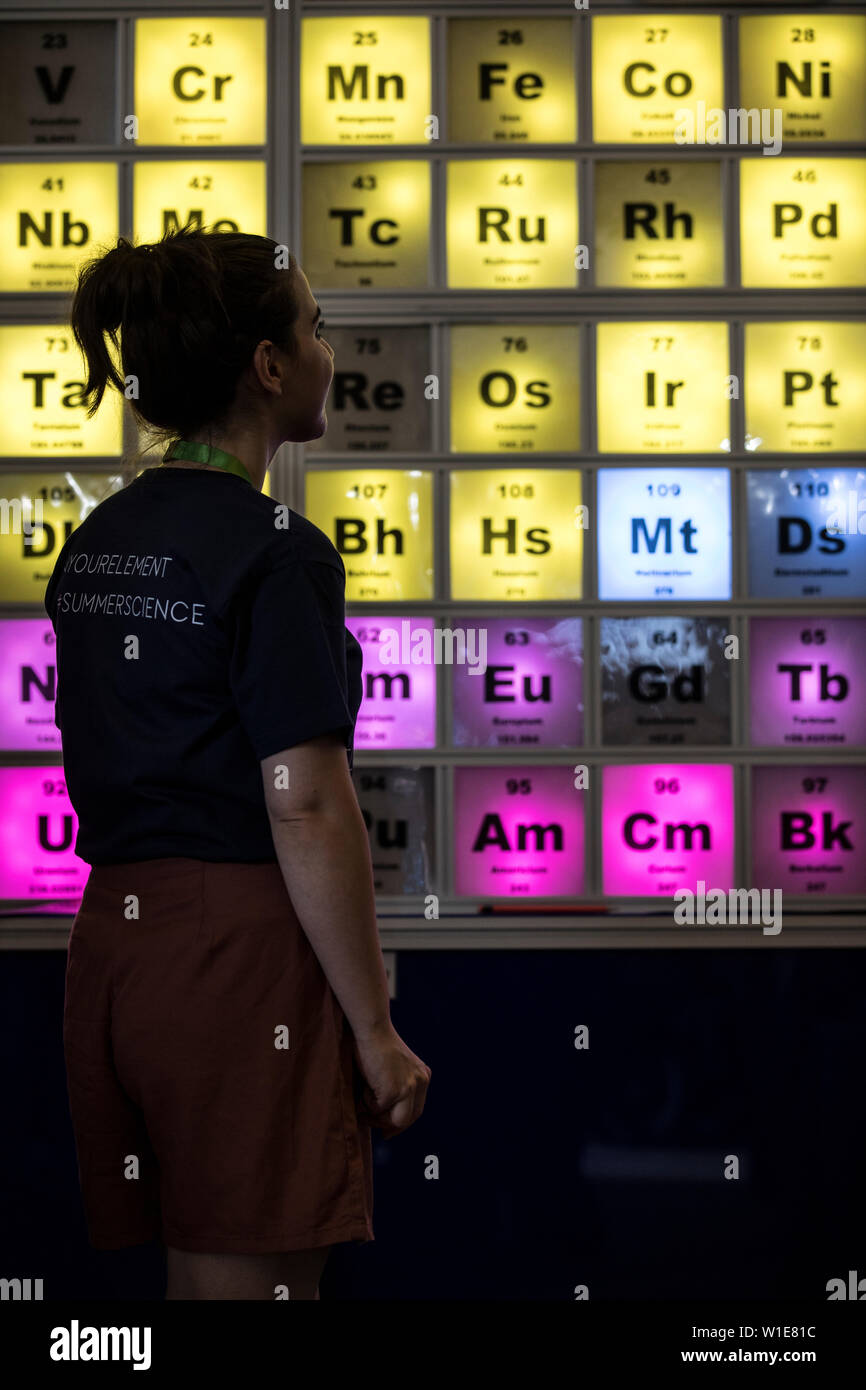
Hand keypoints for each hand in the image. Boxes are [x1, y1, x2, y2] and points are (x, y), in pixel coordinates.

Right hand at [351, 1023, 430, 1138]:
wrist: (372, 1028)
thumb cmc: (375, 1043)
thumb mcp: (395, 1066)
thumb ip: (397, 1085)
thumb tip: (385, 1115)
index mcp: (422, 1076)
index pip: (417, 1109)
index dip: (402, 1122)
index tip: (389, 1130)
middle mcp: (420, 1082)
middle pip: (409, 1119)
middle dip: (391, 1127)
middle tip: (379, 1131)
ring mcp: (408, 1088)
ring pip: (394, 1121)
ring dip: (376, 1116)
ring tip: (364, 1102)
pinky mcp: (392, 1092)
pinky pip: (376, 1110)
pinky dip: (366, 1102)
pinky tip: (364, 1086)